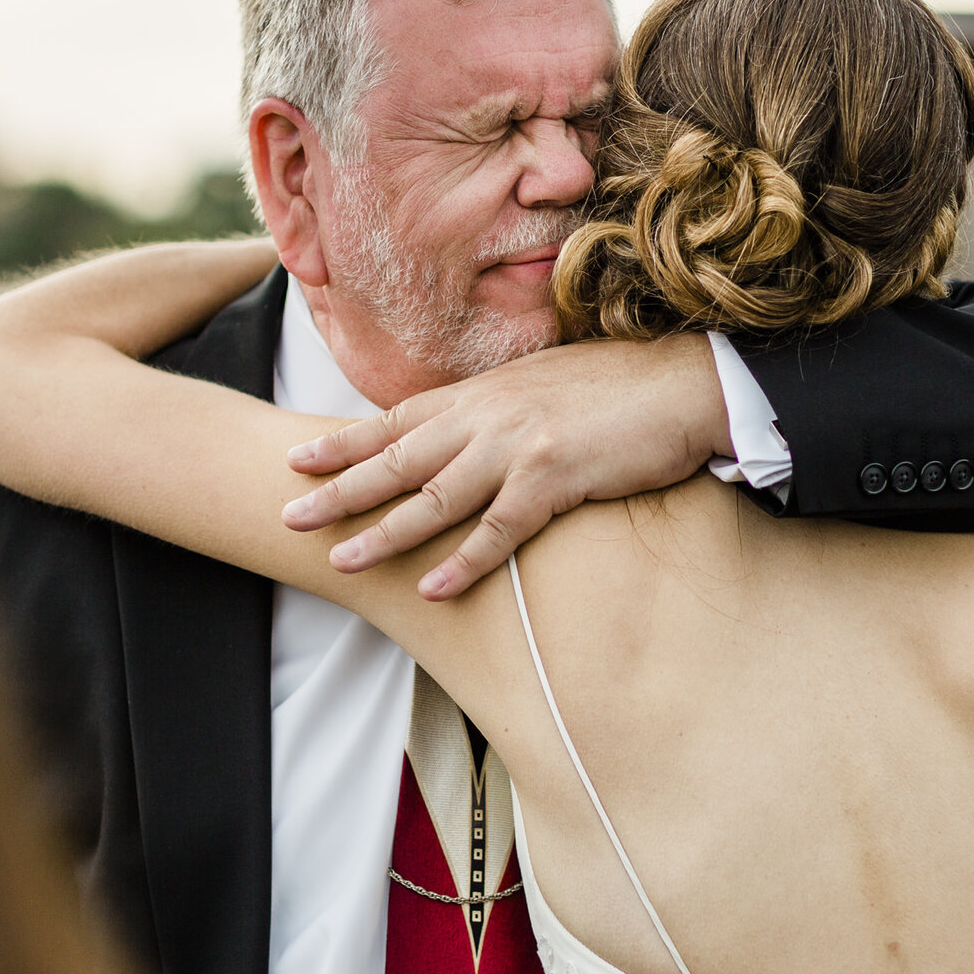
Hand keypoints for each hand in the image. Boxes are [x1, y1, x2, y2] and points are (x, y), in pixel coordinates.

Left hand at [282, 334, 730, 598]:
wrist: (684, 383)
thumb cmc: (620, 389)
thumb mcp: (543, 387)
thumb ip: (498, 409)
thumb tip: (469, 433)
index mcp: (484, 393)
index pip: (397, 419)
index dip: (345, 441)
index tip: (296, 458)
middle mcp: (489, 415)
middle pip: (397, 458)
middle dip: (338, 488)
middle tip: (288, 514)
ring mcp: (518, 445)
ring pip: (433, 497)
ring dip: (383, 532)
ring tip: (342, 561)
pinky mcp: (554, 478)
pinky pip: (497, 531)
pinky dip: (462, 562)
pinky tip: (432, 589)